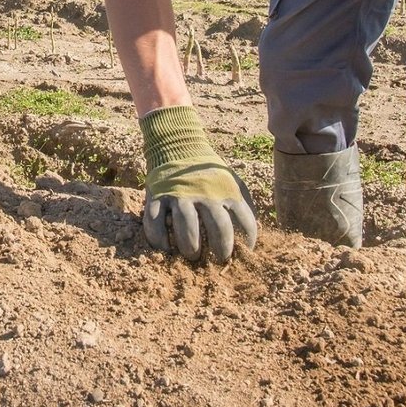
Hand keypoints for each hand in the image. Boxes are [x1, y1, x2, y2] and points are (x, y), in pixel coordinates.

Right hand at [139, 106, 257, 262]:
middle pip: (218, 228)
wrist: (177, 145)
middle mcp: (206, 194)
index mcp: (227, 192)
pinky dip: (159, 240)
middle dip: (220, 250)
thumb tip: (250, 234)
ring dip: (190, 247)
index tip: (242, 255)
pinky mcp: (157, 195)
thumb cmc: (208, 173)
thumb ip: (243, 203)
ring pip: (186, 227)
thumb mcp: (232, 181)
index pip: (244, 222)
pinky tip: (165, 248)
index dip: (246, 243)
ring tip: (191, 255)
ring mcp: (180, 195)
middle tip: (217, 260)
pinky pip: (155, 222)